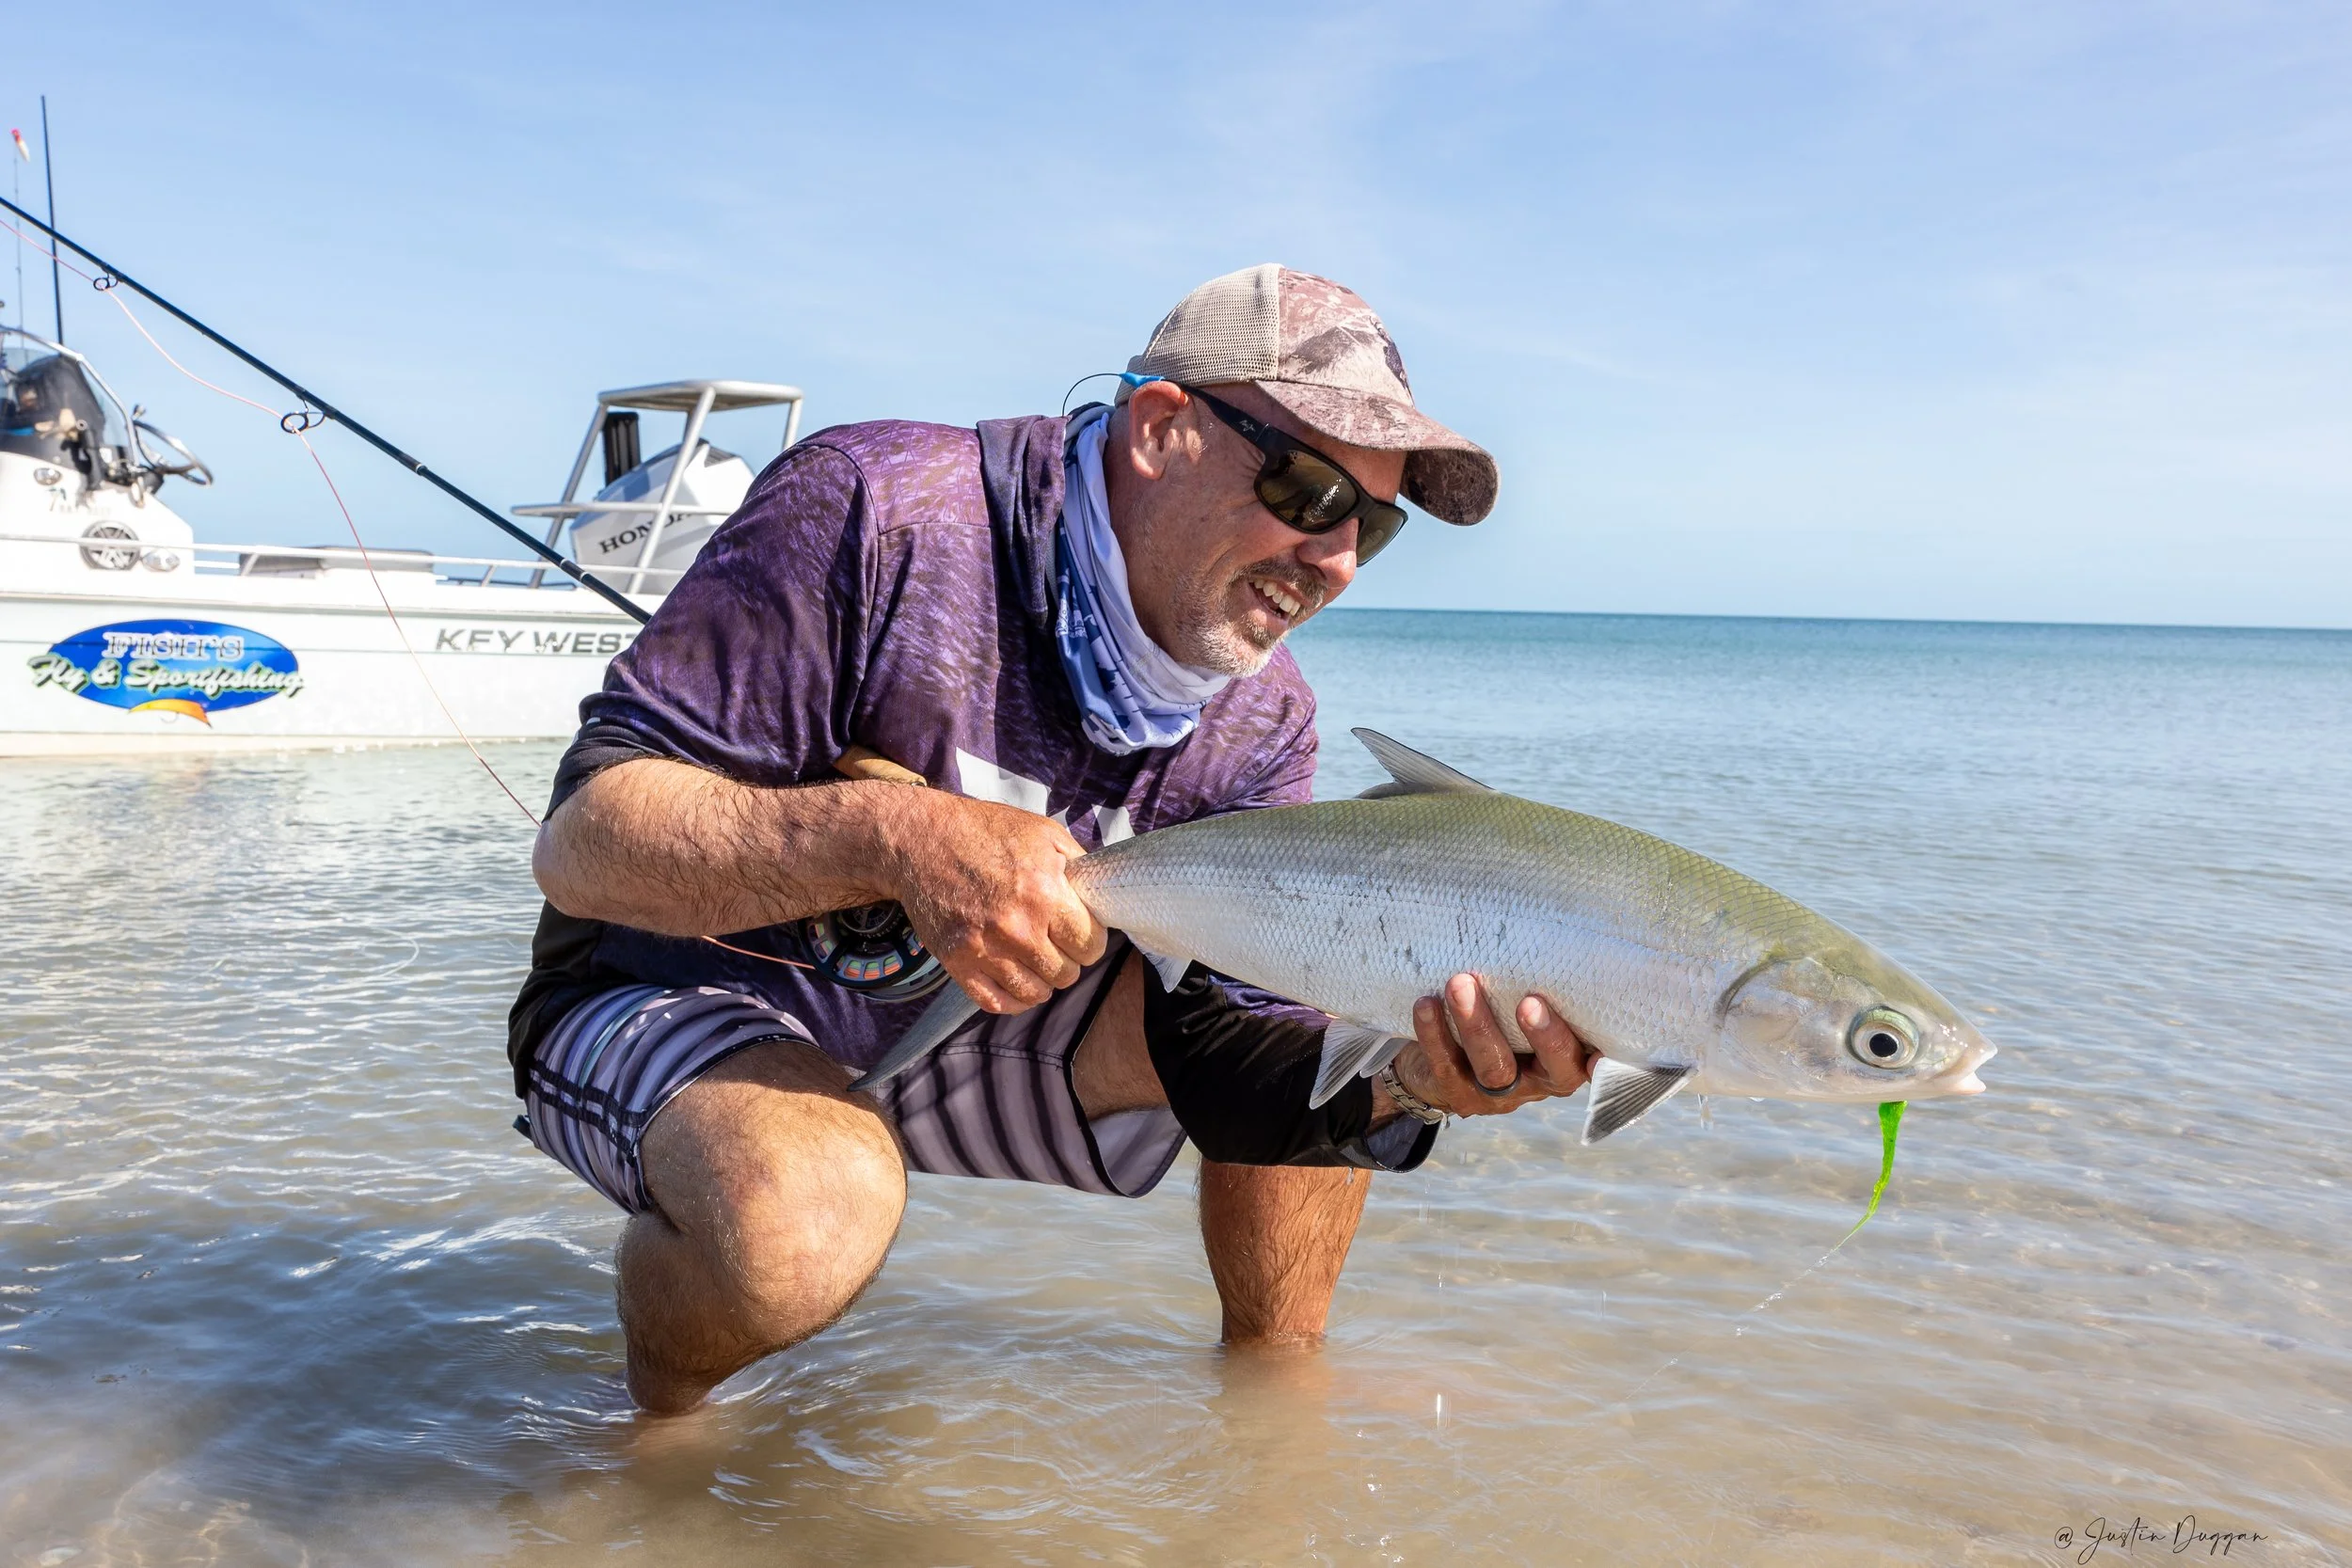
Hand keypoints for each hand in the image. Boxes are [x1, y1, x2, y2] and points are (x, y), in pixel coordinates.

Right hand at [884, 791, 1106, 1013]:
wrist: (923, 839)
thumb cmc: (987, 832)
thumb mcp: (1044, 834)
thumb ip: (1079, 867)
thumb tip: (1102, 898)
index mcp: (1044, 892)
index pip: (1090, 946)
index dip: (1091, 940)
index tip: (1081, 932)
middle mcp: (1016, 927)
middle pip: (1065, 974)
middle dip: (1068, 960)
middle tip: (1057, 943)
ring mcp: (984, 949)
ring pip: (1035, 993)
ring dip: (1042, 980)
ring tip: (1038, 961)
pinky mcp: (957, 963)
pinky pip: (998, 1003)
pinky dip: (1014, 1000)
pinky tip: (1018, 982)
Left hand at [1388, 974, 1593, 1118]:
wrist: (1431, 1065)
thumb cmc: (1495, 1020)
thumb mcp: (1519, 1008)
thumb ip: (1539, 986)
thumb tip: (1552, 930)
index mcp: (1562, 1060)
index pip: (1589, 1060)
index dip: (1598, 1060)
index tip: (1599, 1050)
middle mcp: (1537, 1082)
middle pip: (1552, 1069)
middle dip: (1544, 1037)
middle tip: (1529, 1002)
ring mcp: (1496, 1094)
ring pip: (1493, 1066)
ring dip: (1477, 1024)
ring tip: (1460, 984)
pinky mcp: (1456, 1092)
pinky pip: (1446, 1064)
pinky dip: (1434, 1032)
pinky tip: (1426, 1004)